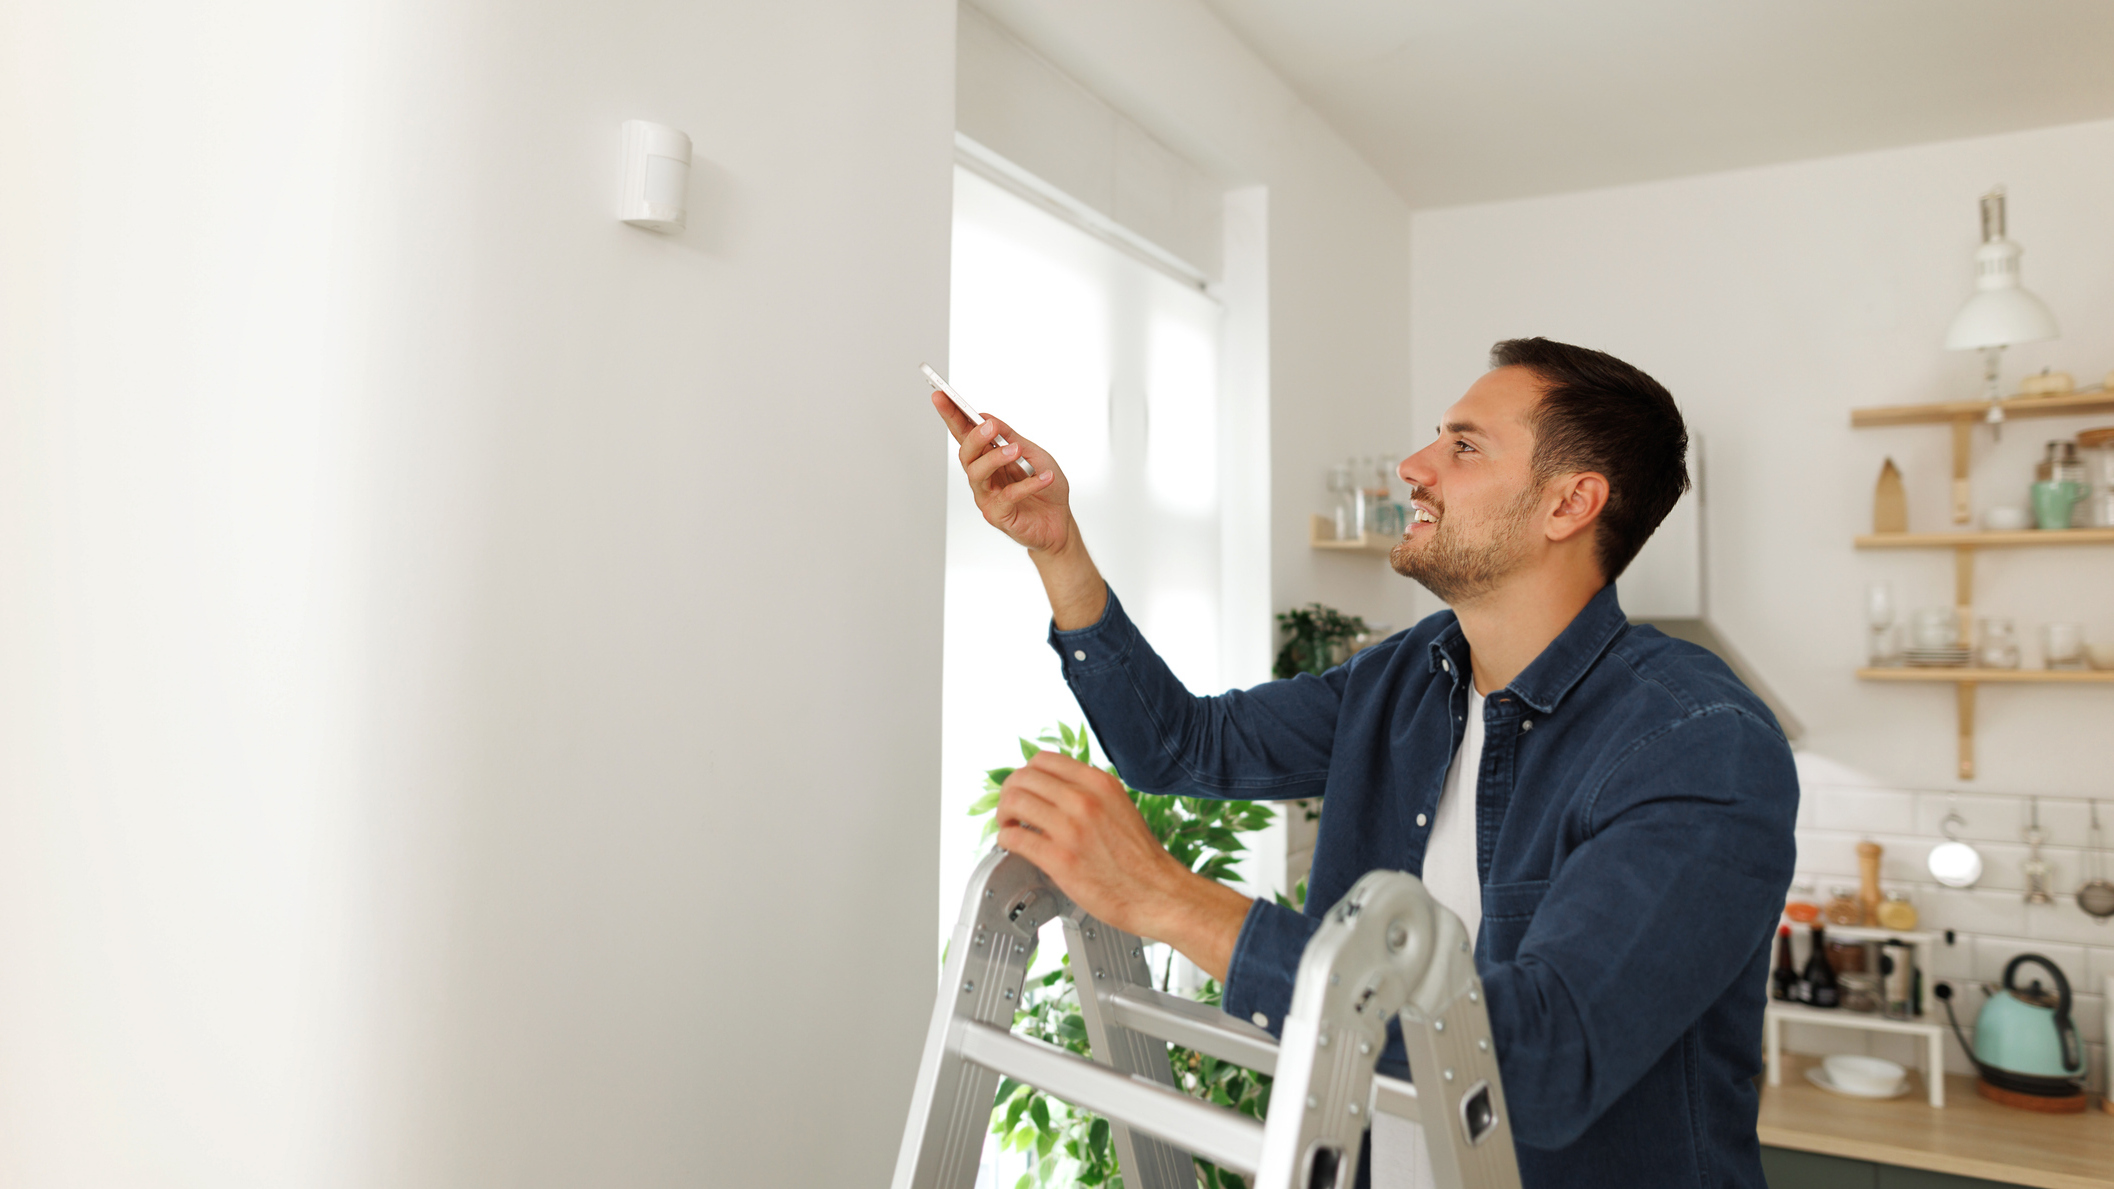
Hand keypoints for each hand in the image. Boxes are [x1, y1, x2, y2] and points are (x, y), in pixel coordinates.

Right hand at [931, 391, 1072, 554]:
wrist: (1060, 522)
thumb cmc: (1047, 488)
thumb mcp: (1033, 454)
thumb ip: (1011, 437)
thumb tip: (987, 419)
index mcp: (988, 457)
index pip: (964, 433)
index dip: (951, 415)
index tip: (940, 395)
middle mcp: (983, 476)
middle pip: (966, 453)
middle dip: (974, 437)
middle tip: (990, 426)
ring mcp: (987, 497)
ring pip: (977, 474)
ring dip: (996, 458)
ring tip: (1016, 451)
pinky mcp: (998, 515)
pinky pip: (1007, 497)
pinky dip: (1028, 485)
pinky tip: (1044, 477)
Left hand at [994, 750, 1251, 979]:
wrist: (1159, 894)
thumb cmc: (1140, 859)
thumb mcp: (1119, 807)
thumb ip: (1090, 794)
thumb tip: (1056, 790)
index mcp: (1099, 784)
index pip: (1043, 760)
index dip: (1025, 774)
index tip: (1023, 788)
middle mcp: (1085, 801)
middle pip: (1023, 778)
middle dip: (1009, 792)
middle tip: (1010, 809)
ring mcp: (1072, 829)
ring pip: (1015, 802)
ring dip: (1003, 814)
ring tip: (1009, 825)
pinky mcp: (1060, 860)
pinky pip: (1015, 837)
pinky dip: (1005, 838)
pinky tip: (1013, 845)